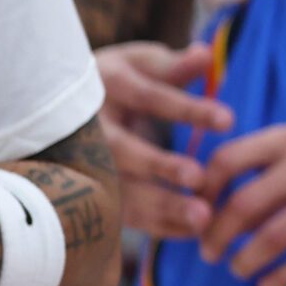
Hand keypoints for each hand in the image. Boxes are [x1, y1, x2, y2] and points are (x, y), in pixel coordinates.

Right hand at [94, 41, 231, 239]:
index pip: (150, 96)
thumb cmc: (117, 79)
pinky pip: (119, 213)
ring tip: (204, 220)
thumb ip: (175, 65)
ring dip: (159, 207)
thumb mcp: (141, 62)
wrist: (55, 106)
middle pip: (122, 152)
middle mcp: (87, 126)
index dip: (188, 109)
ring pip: (117, 189)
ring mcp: (80, 163)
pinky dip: (154, 224)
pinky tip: (191, 231)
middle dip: (160, 167)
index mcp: (106, 85)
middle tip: (202, 180)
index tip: (230, 120)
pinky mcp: (86, 192)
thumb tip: (205, 54)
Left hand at [198, 118, 285, 285]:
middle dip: (216, 235)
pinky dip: (279, 278)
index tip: (198, 209)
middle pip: (244, 205)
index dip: (204, 188)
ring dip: (244, 260)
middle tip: (209, 252)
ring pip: (271, 237)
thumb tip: (212, 197)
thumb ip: (266, 156)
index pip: (229, 159)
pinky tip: (267, 285)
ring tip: (238, 268)